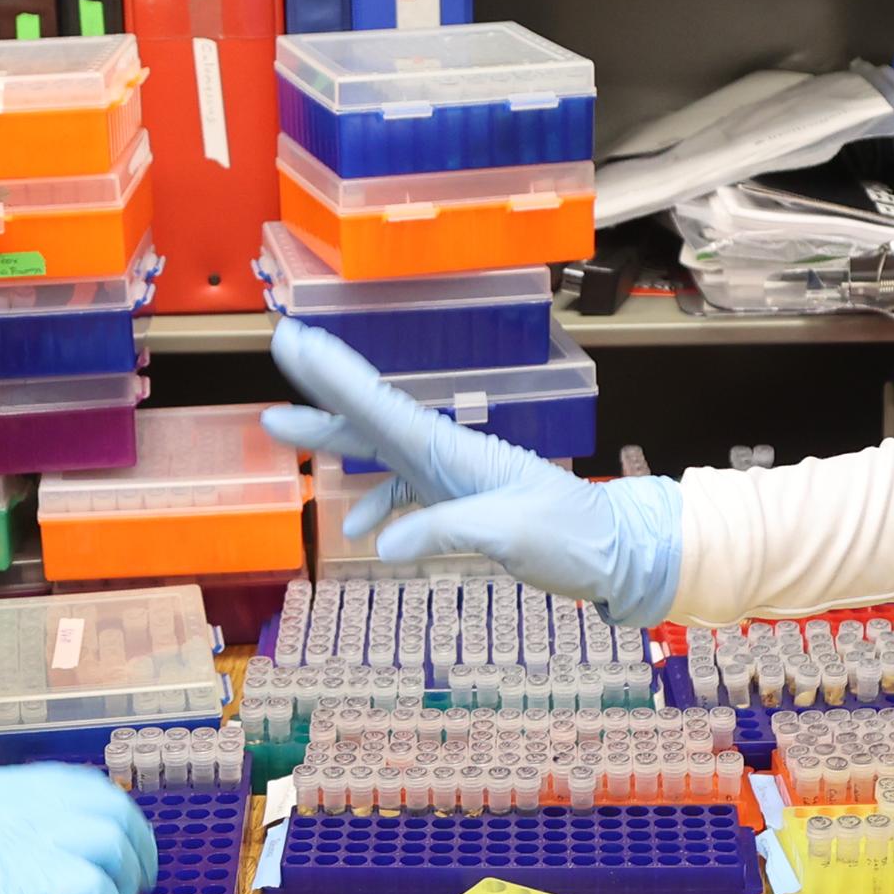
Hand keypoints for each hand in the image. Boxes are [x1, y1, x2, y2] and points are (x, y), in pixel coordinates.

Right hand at [0, 764, 156, 893]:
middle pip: (110, 807)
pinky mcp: (35, 886)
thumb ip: (23, 828)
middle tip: (138, 882)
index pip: (84, 784)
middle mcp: (16, 802)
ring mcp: (27, 840)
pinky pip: (101, 886)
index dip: (118, 815)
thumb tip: (83, 842)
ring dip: (125, 881)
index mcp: (1, 787)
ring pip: (113, 842)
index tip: (126, 847)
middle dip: (138, 846)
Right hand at [258, 317, 686, 627]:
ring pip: (381, 449)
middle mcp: (446, 454)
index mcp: (453, 451)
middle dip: (322, 390)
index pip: (382, 407)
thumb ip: (448, 531)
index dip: (334, 376)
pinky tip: (360, 529)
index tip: (296, 340)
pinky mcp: (462, 504)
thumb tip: (382, 542)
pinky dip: (378, 504)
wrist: (615, 553)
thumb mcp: (514, 534)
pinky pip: (406, 492)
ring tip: (281, 425)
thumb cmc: (572, 537)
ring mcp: (452, 477)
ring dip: (334, 436)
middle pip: (371, 417)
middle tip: (279, 351)